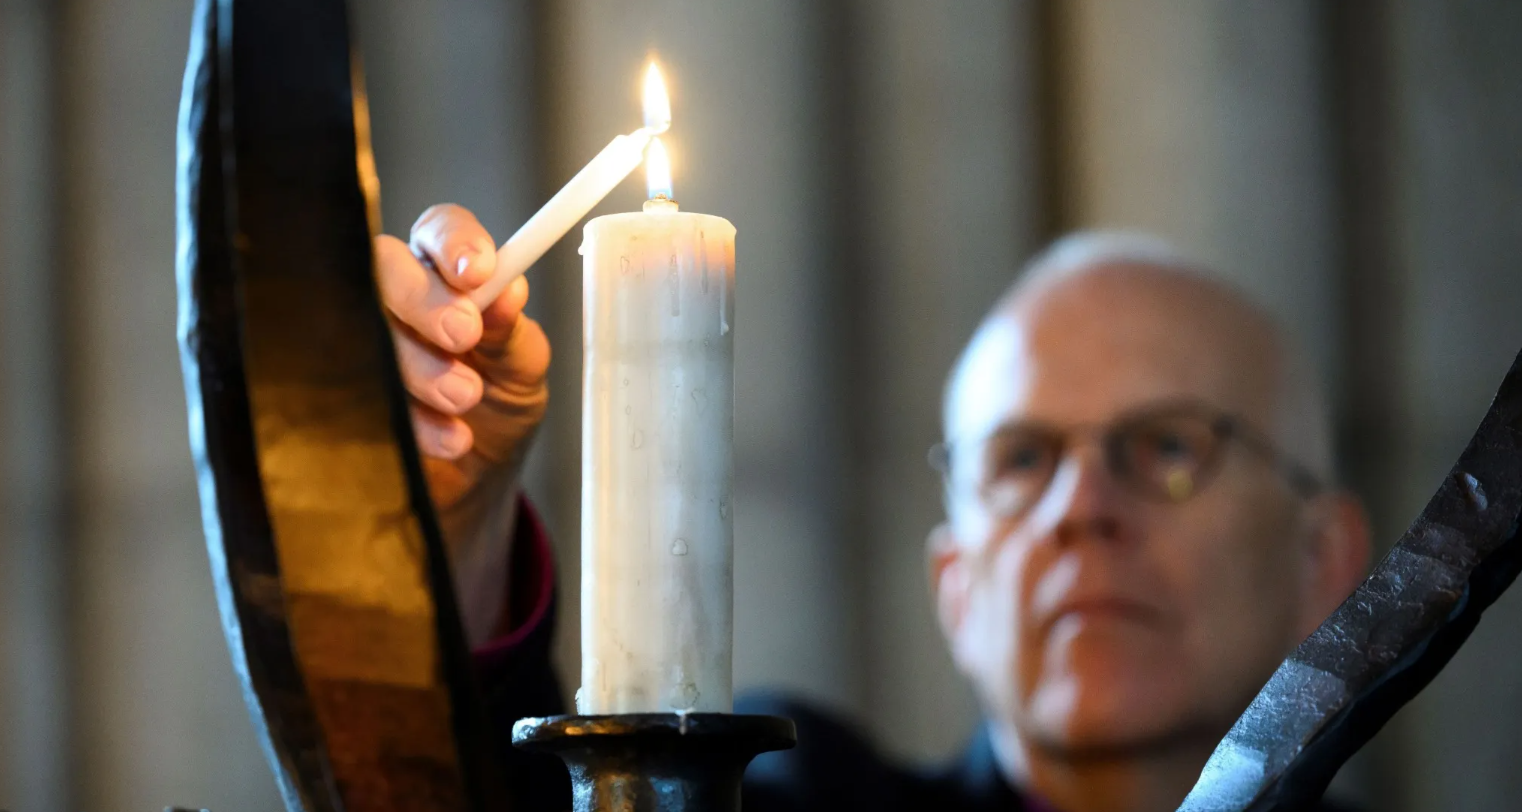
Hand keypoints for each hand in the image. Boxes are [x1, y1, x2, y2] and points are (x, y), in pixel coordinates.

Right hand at [375, 204, 550, 644]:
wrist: (468, 485)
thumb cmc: (495, 410)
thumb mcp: (520, 372)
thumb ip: (514, 333)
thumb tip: (509, 292)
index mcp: (445, 275)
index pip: (439, 231)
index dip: (454, 242)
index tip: (478, 272)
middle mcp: (393, 295)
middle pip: (384, 266)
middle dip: (424, 301)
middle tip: (462, 336)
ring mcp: (354, 339)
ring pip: (362, 324)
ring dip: (417, 366)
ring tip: (462, 400)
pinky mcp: (330, 389)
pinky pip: (347, 387)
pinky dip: (405, 417)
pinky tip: (444, 437)